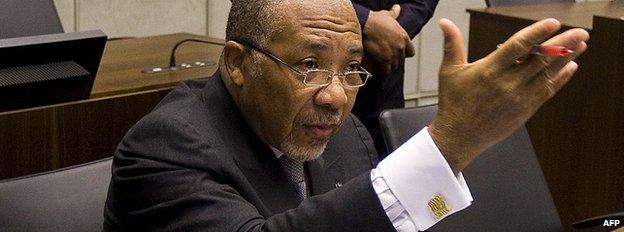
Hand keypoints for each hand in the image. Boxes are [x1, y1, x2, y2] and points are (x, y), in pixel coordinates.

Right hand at [362, 4, 414, 74]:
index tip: (397, 53)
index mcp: (404, 37)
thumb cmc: (375, 19)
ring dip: (388, 67)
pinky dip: (381, 71)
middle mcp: (401, 47)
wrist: (366, 25)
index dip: (404, 54)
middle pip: (401, 61)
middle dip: (394, 60)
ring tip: (381, 65)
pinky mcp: (384, 60)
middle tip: (386, 59)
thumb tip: (397, 7)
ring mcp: (393, 54)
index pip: (411, 52)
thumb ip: (394, 14)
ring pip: (394, 67)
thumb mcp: (387, 15)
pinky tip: (377, 69)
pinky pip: (386, 71)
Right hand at [428, 18, 588, 172]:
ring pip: (547, 74)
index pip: (518, 46)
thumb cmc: (453, 103)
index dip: (537, 33)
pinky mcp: (525, 110)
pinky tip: (571, 67)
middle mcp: (507, 83)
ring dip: (566, 58)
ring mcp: (518, 97)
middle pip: (540, 58)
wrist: (458, 136)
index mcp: (489, 70)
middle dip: (563, 43)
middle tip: (579, 32)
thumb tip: (444, 23)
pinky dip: (560, 78)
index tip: (552, 23)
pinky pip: (547, 91)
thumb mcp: (449, 71)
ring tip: (581, 45)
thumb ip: (451, 45)